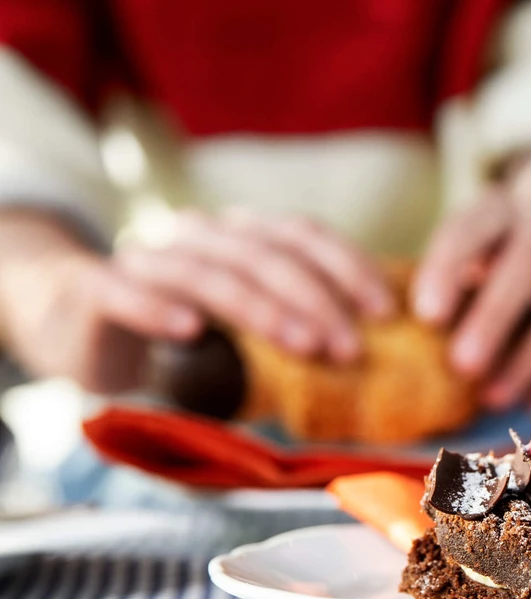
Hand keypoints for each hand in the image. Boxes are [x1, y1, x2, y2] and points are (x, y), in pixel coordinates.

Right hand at [114, 210, 392, 360]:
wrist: (76, 322)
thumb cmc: (180, 334)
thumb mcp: (244, 331)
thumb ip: (291, 333)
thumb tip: (364, 362)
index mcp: (240, 236)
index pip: (302, 235)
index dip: (348, 267)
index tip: (385, 311)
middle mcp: (198, 237)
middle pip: (265, 255)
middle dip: (316, 301)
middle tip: (350, 348)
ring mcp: (146, 259)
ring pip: (209, 274)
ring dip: (260, 310)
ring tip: (301, 346)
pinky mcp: (97, 290)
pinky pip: (127, 293)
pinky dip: (158, 309)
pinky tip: (190, 331)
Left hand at [412, 136, 530, 408]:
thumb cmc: (488, 258)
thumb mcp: (460, 252)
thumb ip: (438, 288)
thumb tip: (398, 350)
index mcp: (498, 213)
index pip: (471, 230)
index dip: (449, 269)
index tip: (426, 316)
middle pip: (528, 265)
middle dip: (495, 317)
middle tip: (461, 365)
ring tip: (492, 398)